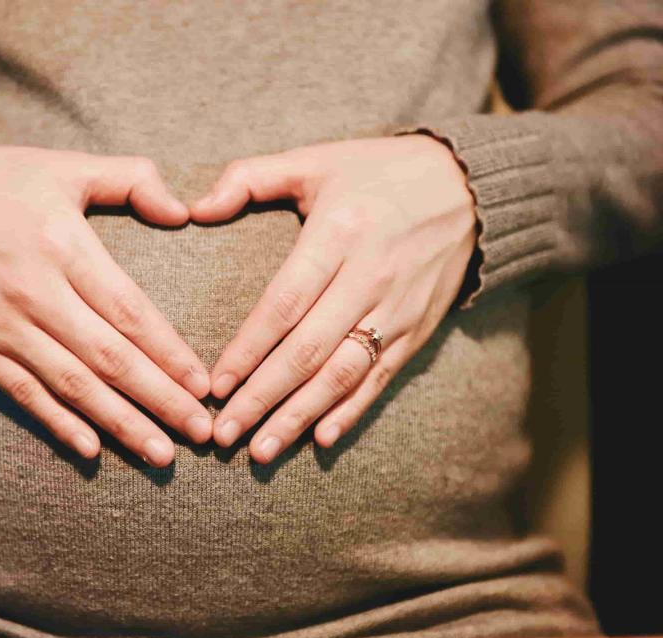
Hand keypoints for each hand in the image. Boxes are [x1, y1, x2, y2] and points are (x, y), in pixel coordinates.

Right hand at [0, 145, 212, 466]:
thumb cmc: (0, 183)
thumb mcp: (66, 166)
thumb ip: (131, 180)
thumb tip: (183, 211)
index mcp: (63, 245)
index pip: (129, 311)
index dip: (170, 353)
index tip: (203, 385)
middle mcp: (34, 292)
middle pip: (109, 358)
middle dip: (160, 399)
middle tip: (201, 433)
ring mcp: (1, 326)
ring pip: (72, 385)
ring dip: (121, 423)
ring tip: (162, 453)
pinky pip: (24, 394)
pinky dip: (58, 424)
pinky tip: (93, 450)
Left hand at [188, 134, 477, 462]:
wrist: (468, 186)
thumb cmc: (376, 172)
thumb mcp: (314, 160)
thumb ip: (249, 178)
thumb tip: (195, 209)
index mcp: (338, 233)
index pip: (285, 303)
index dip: (248, 349)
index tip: (214, 385)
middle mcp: (370, 276)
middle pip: (309, 350)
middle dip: (262, 397)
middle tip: (224, 434)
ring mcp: (398, 308)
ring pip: (343, 374)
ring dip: (300, 417)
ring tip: (261, 451)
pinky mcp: (418, 329)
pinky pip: (381, 377)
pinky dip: (352, 411)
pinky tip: (321, 439)